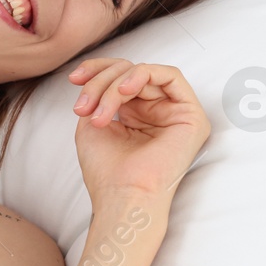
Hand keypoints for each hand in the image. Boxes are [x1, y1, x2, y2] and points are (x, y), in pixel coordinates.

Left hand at [68, 58, 209, 201]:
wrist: (122, 196)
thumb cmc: (106, 169)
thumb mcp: (92, 119)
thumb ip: (100, 93)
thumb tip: (100, 72)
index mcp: (135, 114)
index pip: (119, 76)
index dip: (96, 70)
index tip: (74, 79)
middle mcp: (157, 111)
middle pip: (128, 72)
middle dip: (100, 82)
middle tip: (84, 107)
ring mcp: (175, 113)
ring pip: (143, 73)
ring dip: (114, 86)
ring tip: (100, 112)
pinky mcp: (192, 116)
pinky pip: (171, 76)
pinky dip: (142, 75)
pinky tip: (125, 90)